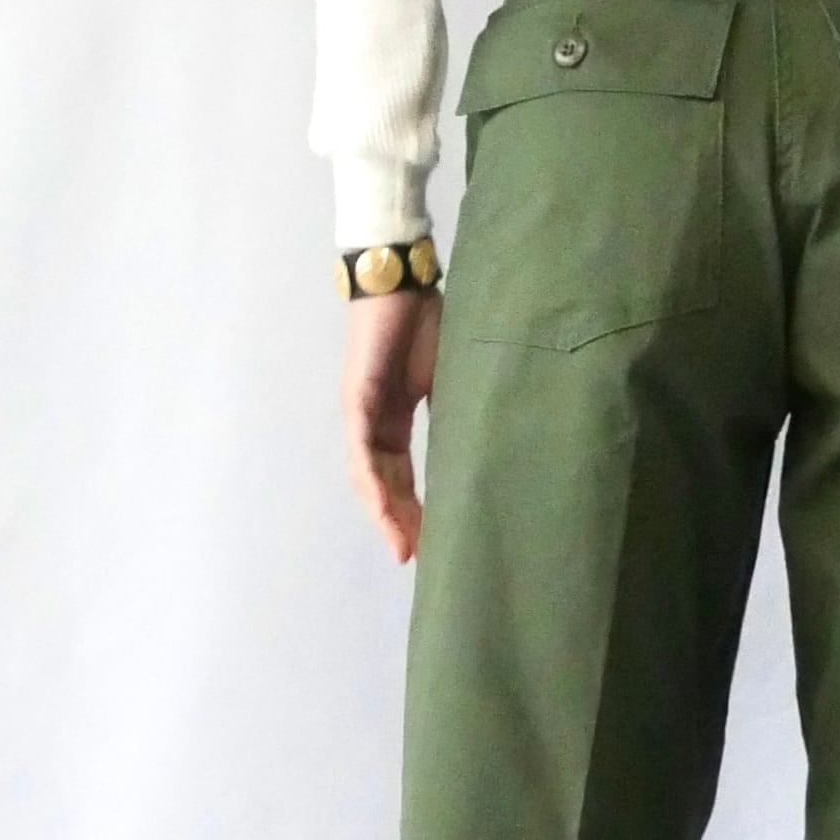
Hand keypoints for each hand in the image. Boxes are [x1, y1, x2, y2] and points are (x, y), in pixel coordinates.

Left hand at [343, 287, 441, 562]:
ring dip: (384, 513)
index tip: (432, 542)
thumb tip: (481, 445)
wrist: (403, 281)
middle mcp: (371, 421)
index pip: (401, 475)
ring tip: (403, 545)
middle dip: (399, 522)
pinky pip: (362, 448)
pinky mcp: (358, 397)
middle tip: (419, 557)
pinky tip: (382, 508)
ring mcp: (361, 411)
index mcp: (393, 419)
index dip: (413, 510)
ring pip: (368, 475)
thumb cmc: (427, 321)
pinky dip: (371, 480)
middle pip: (382, 483)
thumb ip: (453, 411)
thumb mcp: (447, 378)